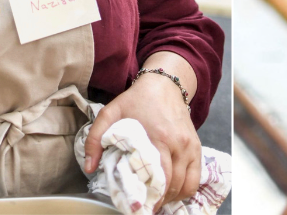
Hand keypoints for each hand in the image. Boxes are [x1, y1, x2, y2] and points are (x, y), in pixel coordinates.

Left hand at [84, 69, 200, 208]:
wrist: (165, 84)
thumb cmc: (137, 100)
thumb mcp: (110, 113)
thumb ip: (96, 139)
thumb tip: (90, 167)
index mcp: (159, 137)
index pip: (162, 175)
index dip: (154, 196)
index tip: (143, 206)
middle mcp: (179, 143)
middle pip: (175, 184)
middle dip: (161, 200)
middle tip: (147, 207)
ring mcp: (190, 145)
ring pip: (188, 183)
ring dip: (174, 196)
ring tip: (159, 200)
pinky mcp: (196, 146)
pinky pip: (196, 176)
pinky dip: (186, 188)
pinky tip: (173, 191)